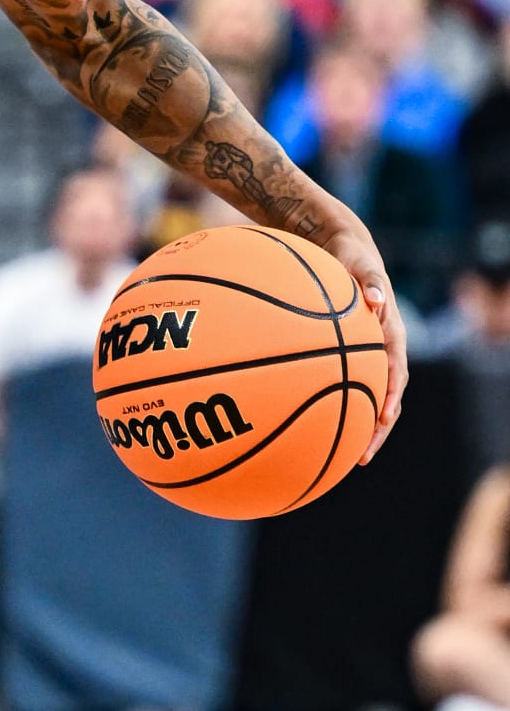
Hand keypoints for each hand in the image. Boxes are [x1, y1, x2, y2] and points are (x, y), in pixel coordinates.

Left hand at [317, 212, 406, 461]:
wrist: (346, 252)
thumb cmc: (351, 258)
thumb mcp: (361, 263)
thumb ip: (369, 281)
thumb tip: (376, 299)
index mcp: (391, 333)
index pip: (397, 370)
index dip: (390, 396)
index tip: (383, 418)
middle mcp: (382, 350)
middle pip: (386, 397)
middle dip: (376, 429)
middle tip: (362, 456)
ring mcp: (367, 357)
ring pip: (368, 399)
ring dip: (360, 428)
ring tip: (346, 458)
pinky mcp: (349, 358)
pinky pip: (346, 388)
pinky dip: (337, 409)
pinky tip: (313, 430)